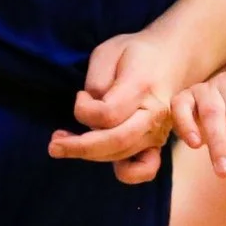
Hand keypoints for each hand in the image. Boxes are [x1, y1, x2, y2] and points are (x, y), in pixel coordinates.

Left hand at [49, 30, 191, 177]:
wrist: (172, 56)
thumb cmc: (134, 52)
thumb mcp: (108, 52)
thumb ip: (96, 83)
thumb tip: (91, 114)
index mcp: (142, 87)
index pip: (107, 114)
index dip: (84, 109)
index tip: (79, 96)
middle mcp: (155, 114)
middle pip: (116, 141)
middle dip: (79, 147)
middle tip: (53, 145)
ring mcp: (159, 132)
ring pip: (121, 155)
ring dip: (88, 155)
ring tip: (63, 143)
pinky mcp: (157, 143)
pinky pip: (145, 170)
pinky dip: (126, 173)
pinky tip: (102, 158)